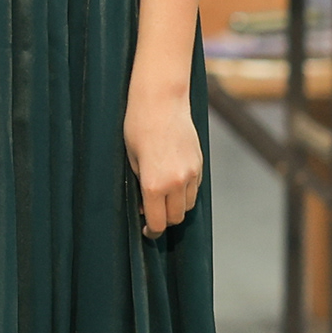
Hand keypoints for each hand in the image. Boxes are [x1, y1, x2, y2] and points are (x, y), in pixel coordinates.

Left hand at [127, 94, 200, 237]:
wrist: (161, 101)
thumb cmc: (137, 127)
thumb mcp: (131, 159)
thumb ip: (140, 185)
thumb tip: (146, 205)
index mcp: (153, 184)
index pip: (158, 222)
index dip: (151, 231)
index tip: (147, 231)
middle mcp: (176, 182)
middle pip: (175, 218)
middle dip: (163, 221)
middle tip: (152, 214)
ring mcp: (191, 173)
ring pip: (188, 205)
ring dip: (176, 207)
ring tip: (162, 198)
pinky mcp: (200, 163)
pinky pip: (195, 189)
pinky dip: (185, 193)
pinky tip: (173, 182)